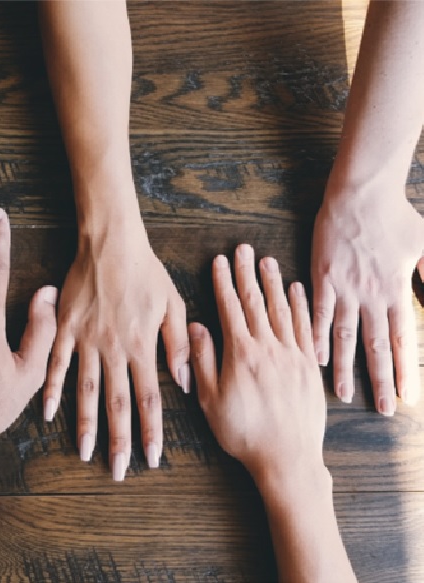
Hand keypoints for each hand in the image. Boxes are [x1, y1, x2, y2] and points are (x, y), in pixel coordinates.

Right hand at [43, 216, 188, 479]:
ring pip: (86, 390)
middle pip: (117, 403)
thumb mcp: (173, 304)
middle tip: (118, 470)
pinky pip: (56, 363)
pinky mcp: (65, 328)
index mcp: (142, 345)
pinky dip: (51, 389)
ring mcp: (86, 340)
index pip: (149, 398)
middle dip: (119, 440)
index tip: (152, 458)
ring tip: (84, 452)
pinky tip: (47, 412)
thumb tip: (184, 382)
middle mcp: (114, 349)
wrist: (110, 243)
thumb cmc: (146, 272)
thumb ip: (178, 344)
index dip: (151, 431)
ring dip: (85, 424)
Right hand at [189, 244, 324, 481]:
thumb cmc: (243, 433)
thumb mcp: (210, 400)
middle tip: (244, 249)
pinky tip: (297, 291)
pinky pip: (305, 328)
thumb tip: (195, 327)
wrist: (287, 459)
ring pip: (282, 310)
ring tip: (267, 261)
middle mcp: (268, 348)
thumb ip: (202, 360)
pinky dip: (301, 306)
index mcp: (241, 354)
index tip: (220, 261)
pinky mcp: (309, 367)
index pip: (230, 309)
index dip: (223, 282)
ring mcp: (292, 355)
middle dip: (247, 273)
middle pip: (256, 302)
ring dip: (273, 283)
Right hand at [311, 188, 423, 413]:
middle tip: (381, 410)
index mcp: (396, 290)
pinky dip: (315, 336)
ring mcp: (344, 289)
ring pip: (344, 336)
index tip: (407, 397)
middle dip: (380, 380)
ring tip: (342, 394)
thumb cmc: (395, 216)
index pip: (404, 340)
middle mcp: (371, 296)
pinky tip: (315, 357)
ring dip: (344, 367)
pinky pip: (317, 314)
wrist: (360, 195)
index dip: (406, 370)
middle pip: (376, 346)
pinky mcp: (322, 279)